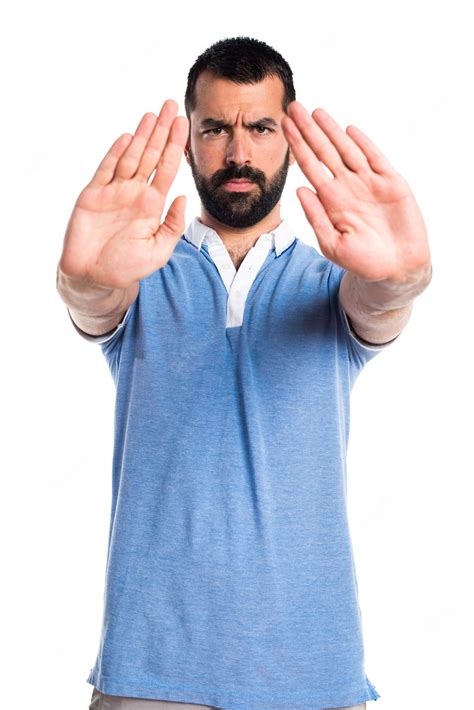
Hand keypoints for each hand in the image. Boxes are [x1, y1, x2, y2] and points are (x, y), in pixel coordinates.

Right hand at [58, 100, 188, 289]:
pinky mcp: (93, 196)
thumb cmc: (127, 268)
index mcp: (152, 205)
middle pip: (151, 155)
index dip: (175, 146)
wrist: (94, 278)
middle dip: (161, 131)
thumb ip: (172, 225)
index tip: (184, 124)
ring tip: (153, 114)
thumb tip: (183, 197)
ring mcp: (113, 193)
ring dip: (141, 135)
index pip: (167, 168)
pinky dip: (116, 153)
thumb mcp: (159, 251)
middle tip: (171, 105)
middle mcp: (134, 194)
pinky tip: (128, 137)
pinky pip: (106, 170)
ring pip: (130, 157)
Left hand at [281, 102, 430, 282]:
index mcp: (331, 200)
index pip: (310, 166)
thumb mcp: (332, 244)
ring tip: (316, 112)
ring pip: (347, 150)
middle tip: (294, 107)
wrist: (396, 268)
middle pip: (325, 152)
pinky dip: (363, 144)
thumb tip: (299, 190)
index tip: (284, 127)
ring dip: (332, 131)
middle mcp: (347, 187)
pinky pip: (375, 159)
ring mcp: (369, 183)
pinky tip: (349, 130)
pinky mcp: (391, 184)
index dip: (297, 146)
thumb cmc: (363, 261)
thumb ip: (316, 217)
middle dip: (309, 130)